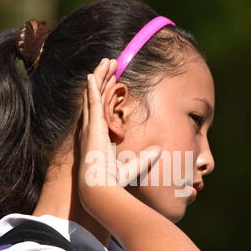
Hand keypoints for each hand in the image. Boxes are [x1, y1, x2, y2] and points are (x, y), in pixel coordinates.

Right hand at [78, 57, 161, 210]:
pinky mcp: (92, 127)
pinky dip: (92, 88)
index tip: (113, 81)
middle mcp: (93, 130)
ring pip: (94, 95)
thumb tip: (159, 150)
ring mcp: (90, 127)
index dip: (107, 94)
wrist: (101, 189)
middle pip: (97, 97)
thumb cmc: (114, 181)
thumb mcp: (136, 165)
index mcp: (100, 137)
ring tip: (105, 62)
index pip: (103, 110)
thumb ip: (146, 157)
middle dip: (103, 79)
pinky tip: (92, 75)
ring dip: (99, 77)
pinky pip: (92, 102)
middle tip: (108, 63)